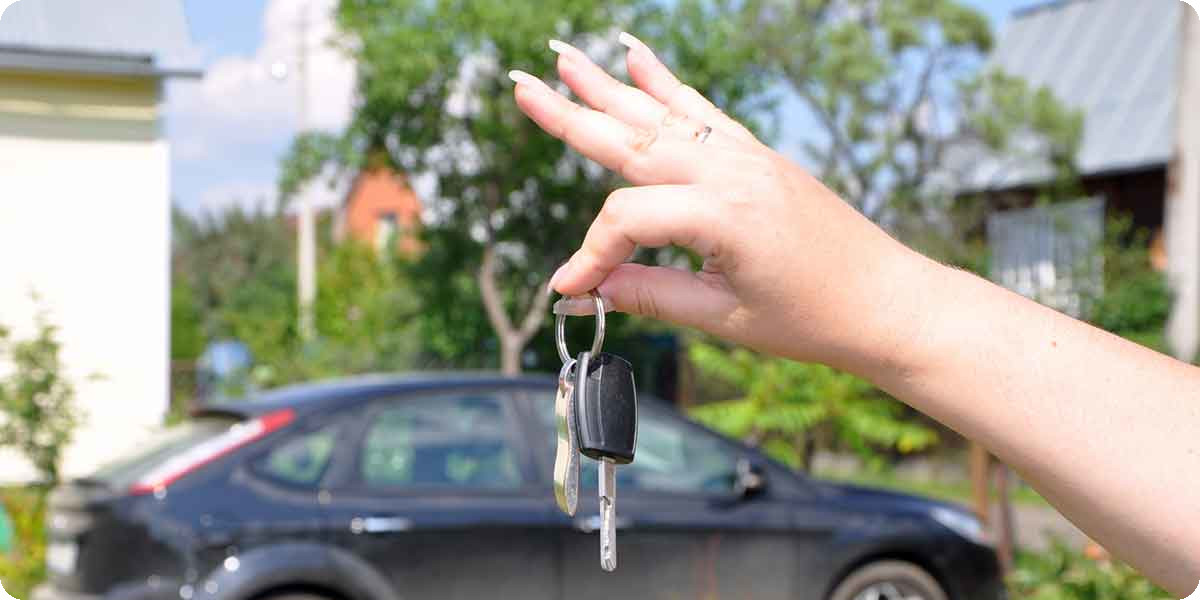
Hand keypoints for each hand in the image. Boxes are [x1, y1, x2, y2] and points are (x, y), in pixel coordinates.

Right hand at [511, 33, 938, 369]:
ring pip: (662, 115)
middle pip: (633, 138)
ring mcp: (746, 156)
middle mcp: (731, 171)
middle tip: (520, 84)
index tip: (570, 290)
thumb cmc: (813, 318)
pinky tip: (636, 55)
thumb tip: (588, 290)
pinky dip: (667, 82)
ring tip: (562, 56)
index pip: (628, 220)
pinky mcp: (757, 156)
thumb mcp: (724, 318)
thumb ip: (650, 296)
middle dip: (571, 115)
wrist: (887, 301)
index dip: (591, 255)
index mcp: (722, 214)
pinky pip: (702, 111)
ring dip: (608, 85)